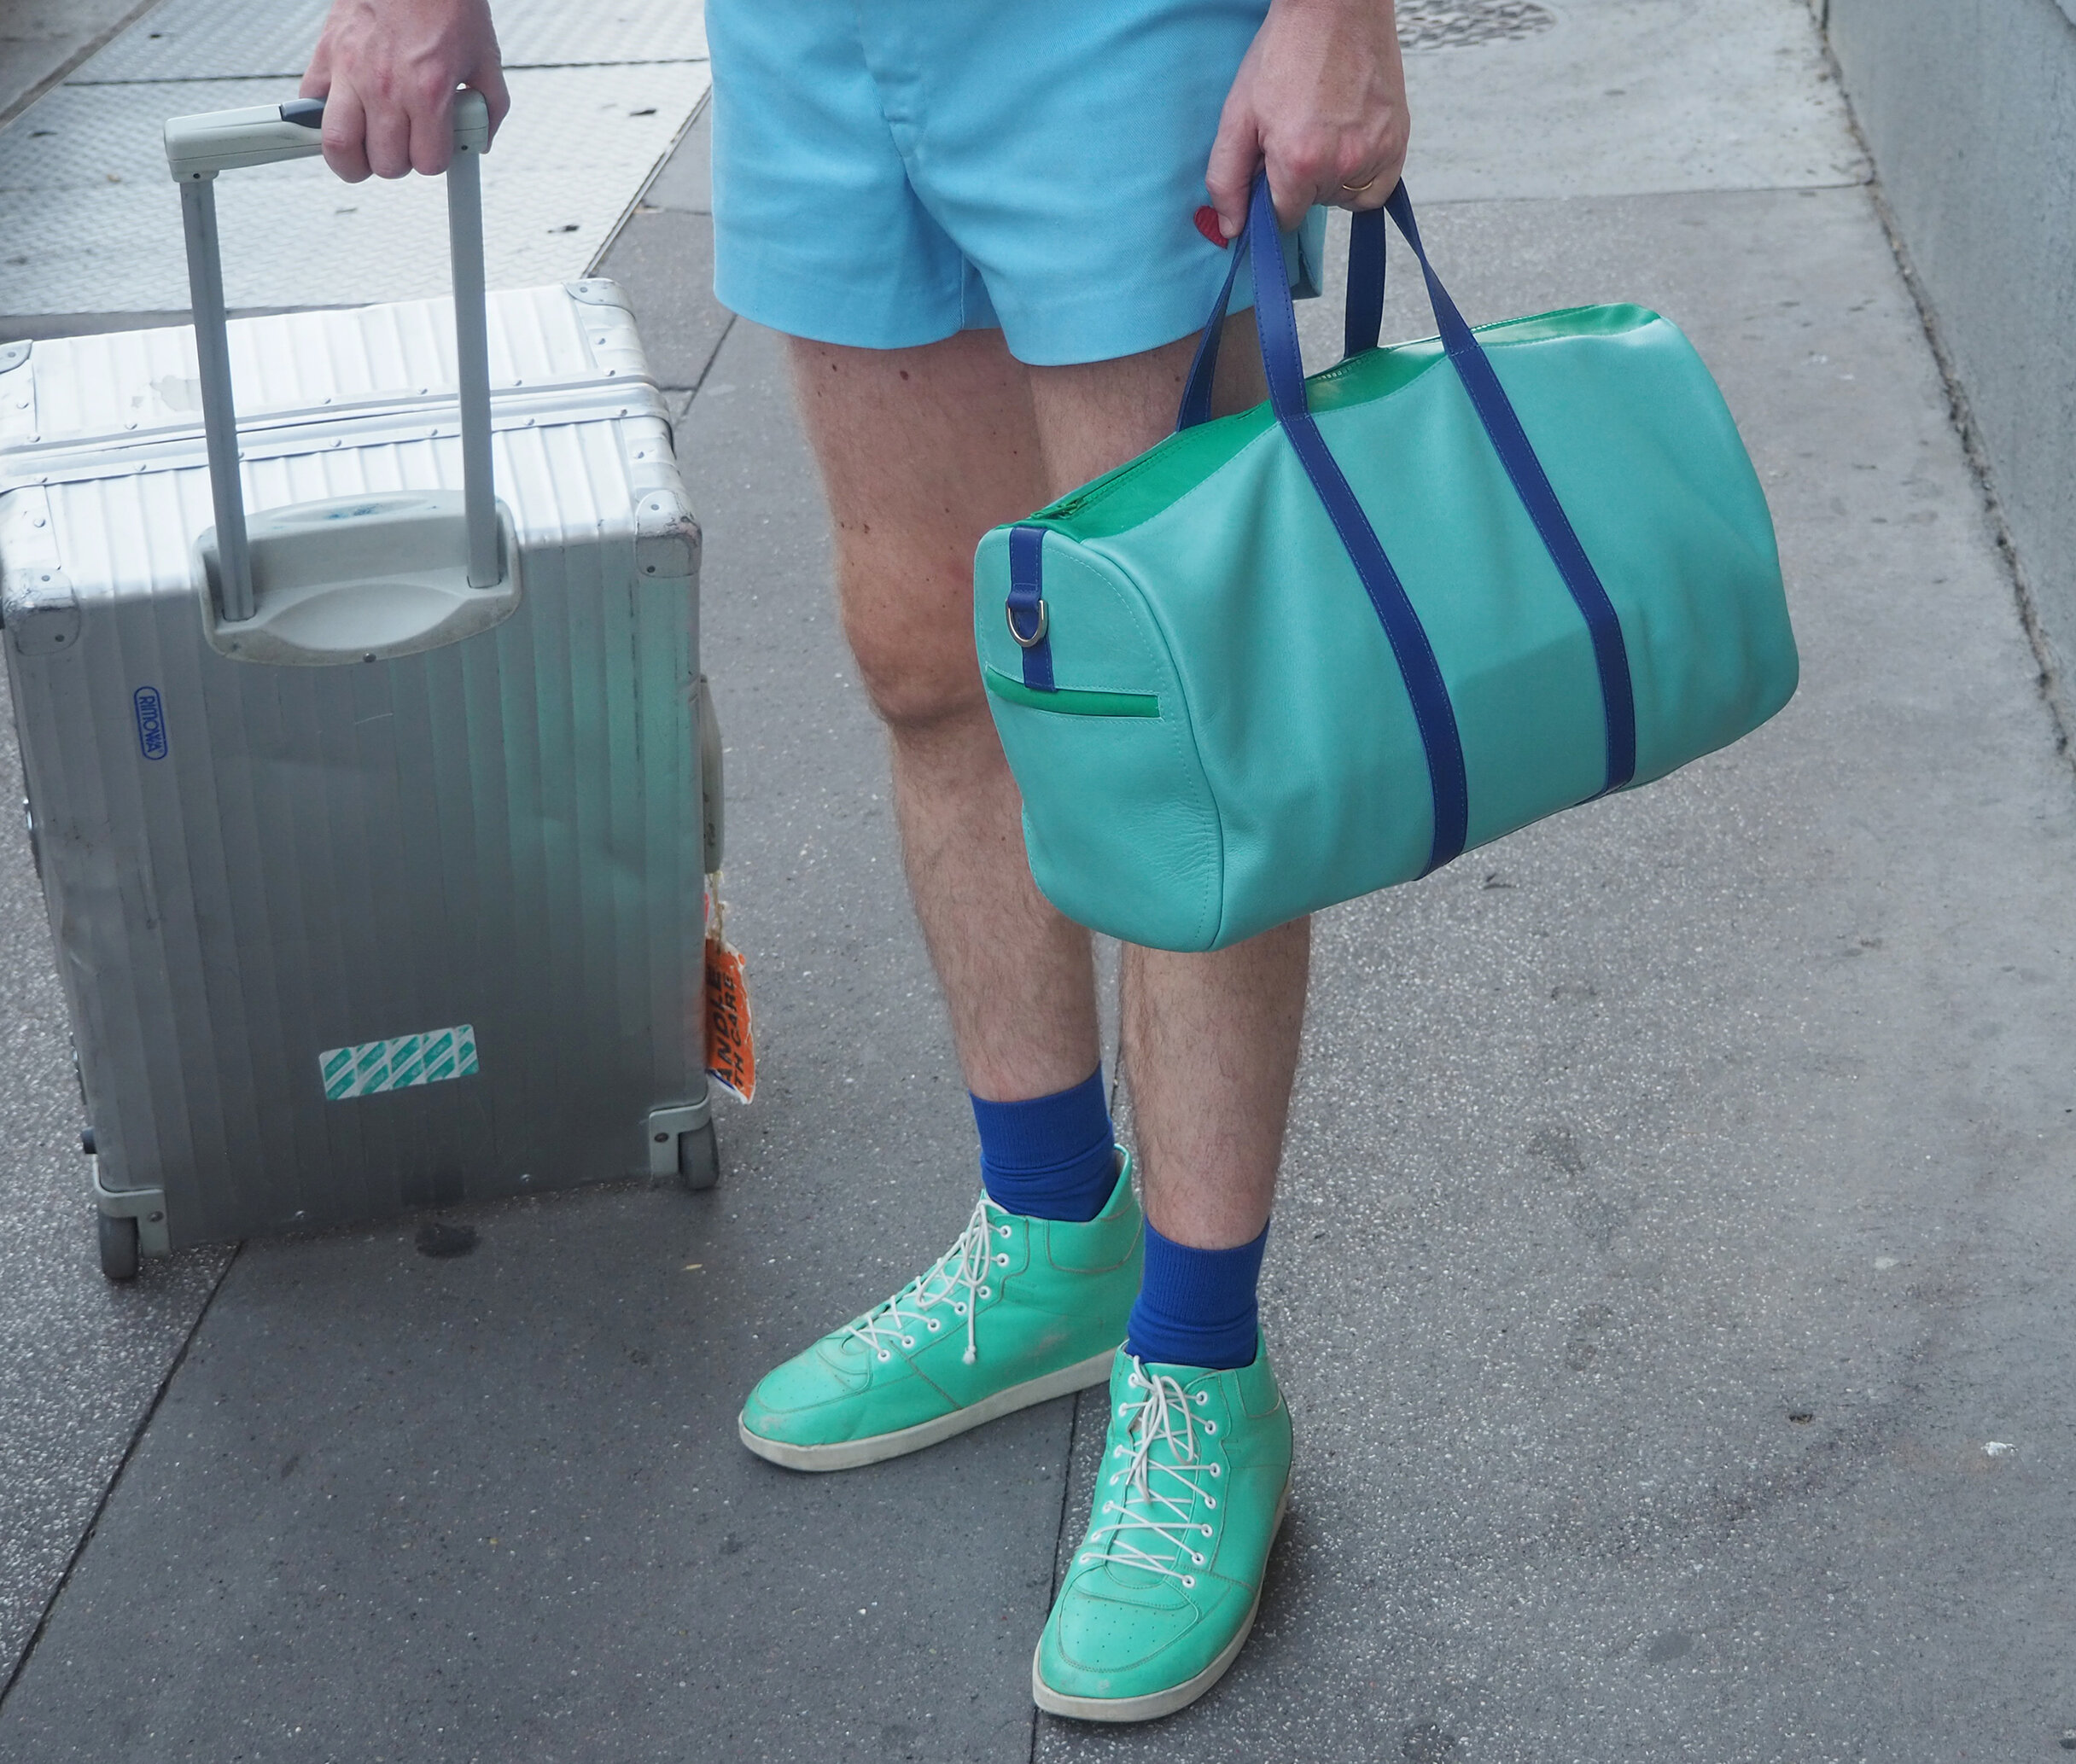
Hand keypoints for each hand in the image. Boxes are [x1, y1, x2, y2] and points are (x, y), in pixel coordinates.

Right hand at [300, 0, 509, 181]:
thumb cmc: (447, 2)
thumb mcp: (485, 58)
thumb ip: (490, 106)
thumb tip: (480, 137)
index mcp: (430, 92)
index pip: (427, 163)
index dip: (432, 161)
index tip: (432, 148)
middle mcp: (387, 87)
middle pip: (384, 164)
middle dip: (397, 162)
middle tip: (401, 146)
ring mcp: (351, 73)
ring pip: (338, 147)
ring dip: (352, 159)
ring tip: (363, 151)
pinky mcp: (326, 54)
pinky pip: (310, 104)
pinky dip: (319, 118)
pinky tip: (342, 114)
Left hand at [1206, 0, 1409, 235]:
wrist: (1336, 7)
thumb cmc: (1285, 53)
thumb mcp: (1238, 115)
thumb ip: (1228, 179)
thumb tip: (1231, 230)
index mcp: (1299, 163)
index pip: (1282, 219)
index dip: (1272, 195)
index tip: (1273, 165)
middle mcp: (1342, 165)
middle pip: (1313, 206)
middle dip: (1300, 181)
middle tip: (1298, 132)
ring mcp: (1376, 154)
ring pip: (1344, 199)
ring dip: (1331, 179)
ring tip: (1324, 133)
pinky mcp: (1398, 141)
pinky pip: (1377, 189)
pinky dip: (1362, 177)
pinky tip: (1349, 144)